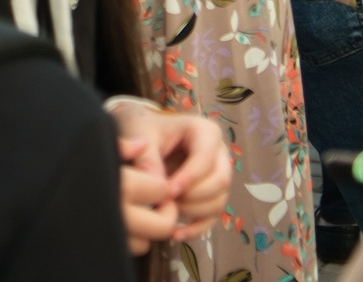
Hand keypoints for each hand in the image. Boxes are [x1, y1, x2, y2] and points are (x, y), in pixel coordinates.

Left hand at [109, 101, 229, 234]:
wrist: (143, 133)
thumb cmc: (144, 128)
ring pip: (219, 201)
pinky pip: (213, 216)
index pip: (206, 158)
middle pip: (220, 181)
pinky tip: (175, 234)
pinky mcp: (212, 195)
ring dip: (194, 212)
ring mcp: (219, 176)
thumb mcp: (142, 133)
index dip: (189, 178)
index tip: (168, 191)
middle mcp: (219, 154)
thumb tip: (158, 185)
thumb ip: (148, 157)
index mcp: (205, 132)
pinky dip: (196, 228)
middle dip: (193, 196)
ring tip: (167, 212)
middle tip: (166, 201)